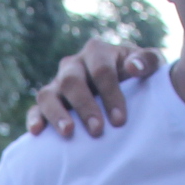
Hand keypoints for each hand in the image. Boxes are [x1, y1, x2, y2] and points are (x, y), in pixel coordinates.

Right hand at [24, 41, 162, 138]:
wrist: (126, 86)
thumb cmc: (139, 75)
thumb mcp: (150, 64)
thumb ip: (148, 60)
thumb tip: (133, 68)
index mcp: (97, 52)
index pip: (101, 70)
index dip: (110, 94)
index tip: (120, 120)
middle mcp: (73, 65)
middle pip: (72, 80)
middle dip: (85, 105)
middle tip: (98, 129)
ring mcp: (57, 84)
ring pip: (48, 94)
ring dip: (56, 113)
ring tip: (68, 132)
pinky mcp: (48, 102)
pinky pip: (36, 109)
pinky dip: (34, 118)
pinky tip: (37, 132)